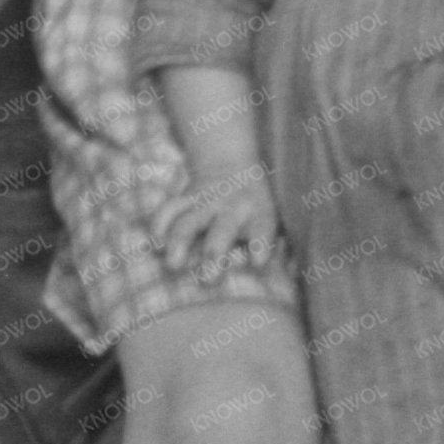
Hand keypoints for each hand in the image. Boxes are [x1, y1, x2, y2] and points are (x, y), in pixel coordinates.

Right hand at [154, 168, 283, 284]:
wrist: (230, 163)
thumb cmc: (256, 208)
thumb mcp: (272, 218)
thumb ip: (279, 246)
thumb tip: (289, 275)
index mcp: (259, 213)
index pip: (262, 228)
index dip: (260, 244)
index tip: (258, 262)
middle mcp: (233, 206)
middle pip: (223, 230)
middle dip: (214, 253)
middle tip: (208, 279)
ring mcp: (207, 200)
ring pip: (189, 220)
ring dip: (180, 241)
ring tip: (173, 264)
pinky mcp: (185, 197)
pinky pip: (169, 209)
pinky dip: (159, 225)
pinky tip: (154, 244)